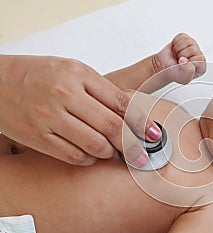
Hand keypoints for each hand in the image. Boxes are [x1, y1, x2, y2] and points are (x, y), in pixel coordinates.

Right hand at [0, 55, 160, 165]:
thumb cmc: (41, 76)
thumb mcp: (75, 72)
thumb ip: (103, 91)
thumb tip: (133, 116)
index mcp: (79, 74)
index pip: (120, 102)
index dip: (141, 122)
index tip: (154, 135)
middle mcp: (65, 94)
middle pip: (111, 127)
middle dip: (133, 145)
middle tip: (142, 157)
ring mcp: (49, 117)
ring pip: (95, 145)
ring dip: (110, 153)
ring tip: (114, 153)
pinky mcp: (38, 137)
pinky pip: (73, 155)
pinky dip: (89, 159)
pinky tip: (93, 155)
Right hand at [153, 33, 205, 83]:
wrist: (163, 67)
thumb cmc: (173, 73)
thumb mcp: (182, 78)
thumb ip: (188, 72)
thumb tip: (187, 61)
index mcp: (201, 67)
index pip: (200, 58)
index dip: (189, 61)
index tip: (183, 65)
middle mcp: (198, 56)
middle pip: (194, 48)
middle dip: (182, 55)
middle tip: (179, 60)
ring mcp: (192, 47)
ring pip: (188, 41)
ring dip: (178, 49)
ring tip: (177, 55)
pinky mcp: (185, 40)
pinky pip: (182, 36)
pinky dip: (175, 43)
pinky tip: (175, 50)